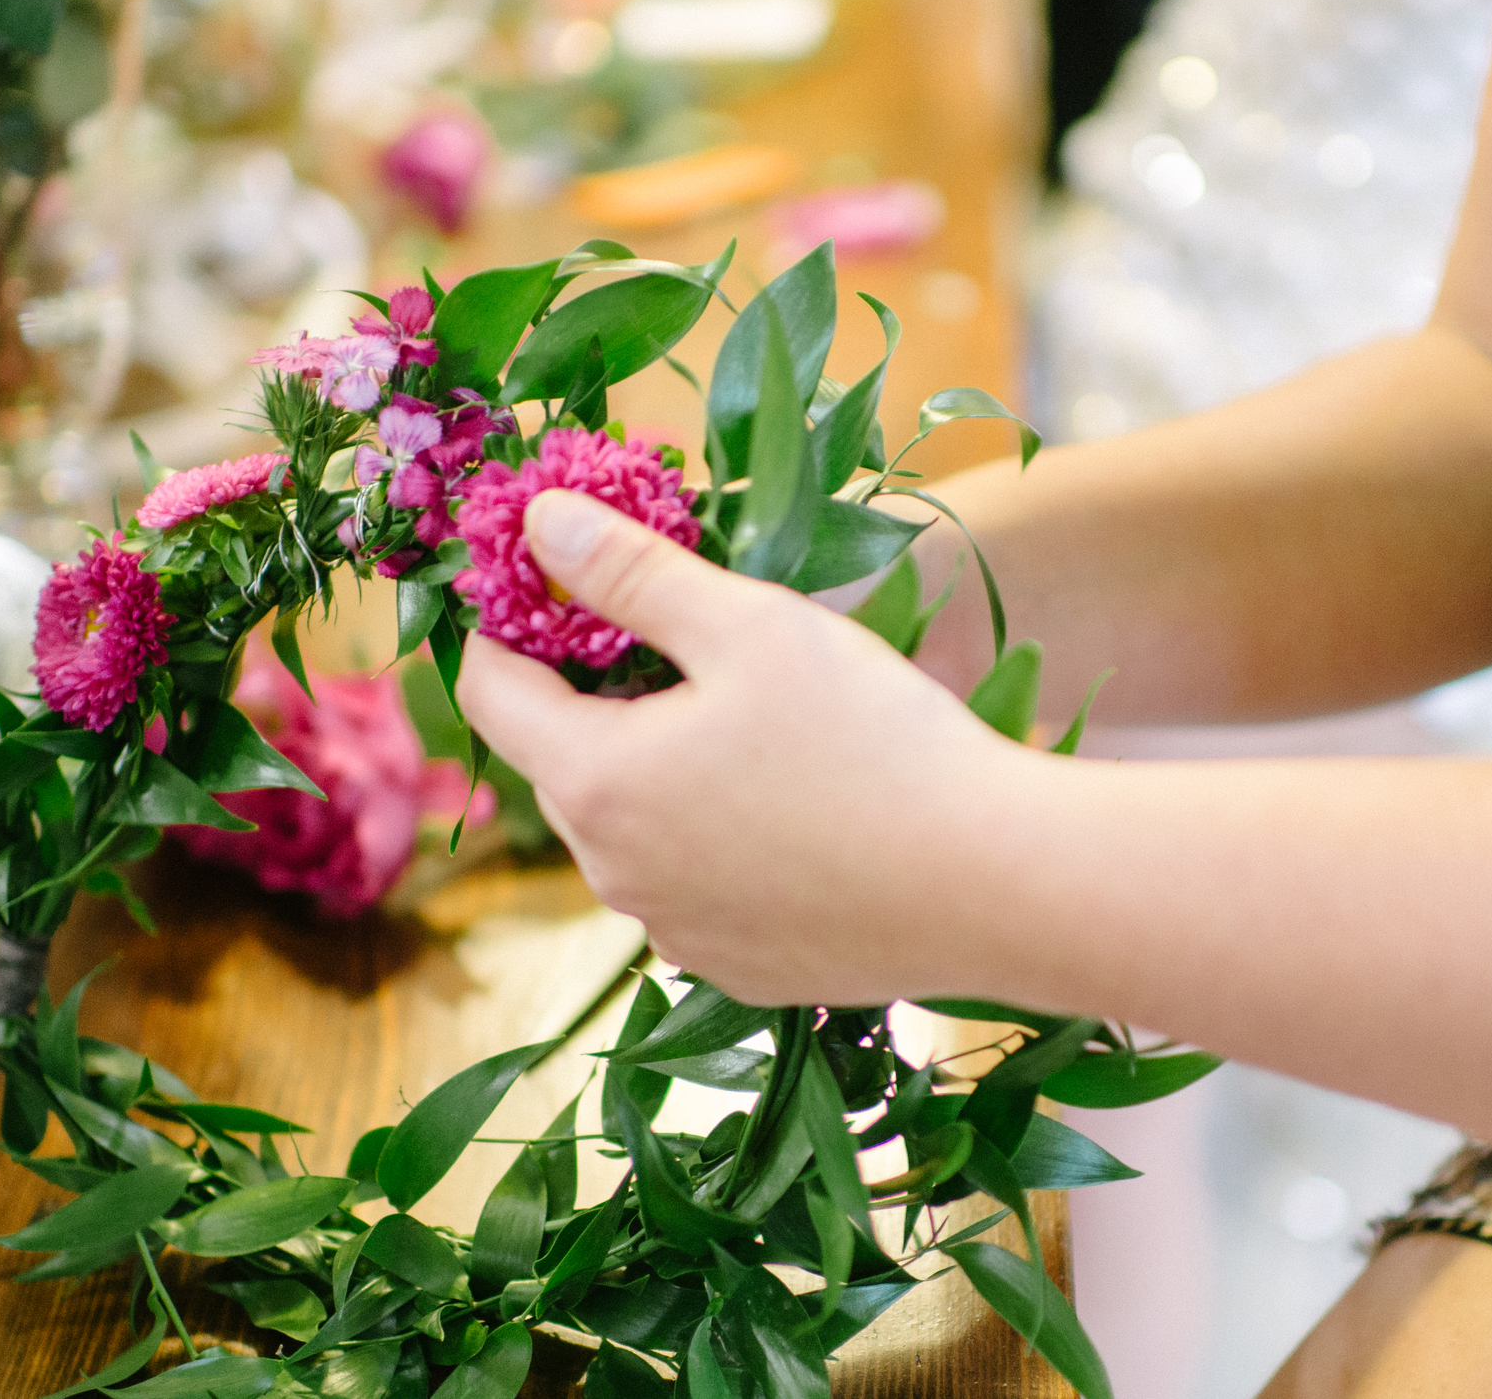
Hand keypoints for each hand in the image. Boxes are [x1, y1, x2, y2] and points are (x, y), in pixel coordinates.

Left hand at [455, 490, 1054, 1005]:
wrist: (1001, 886)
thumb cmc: (871, 738)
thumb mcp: (748, 624)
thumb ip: (630, 571)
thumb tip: (535, 524)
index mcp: (594, 784)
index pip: (490, 692)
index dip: (510, 621)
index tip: (562, 576)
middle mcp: (612, 875)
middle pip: (561, 759)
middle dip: (595, 690)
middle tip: (680, 631)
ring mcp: (672, 933)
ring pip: (628, 824)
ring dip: (658, 763)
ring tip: (751, 715)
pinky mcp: (736, 968)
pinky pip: (689, 884)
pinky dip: (712, 833)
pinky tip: (794, 799)